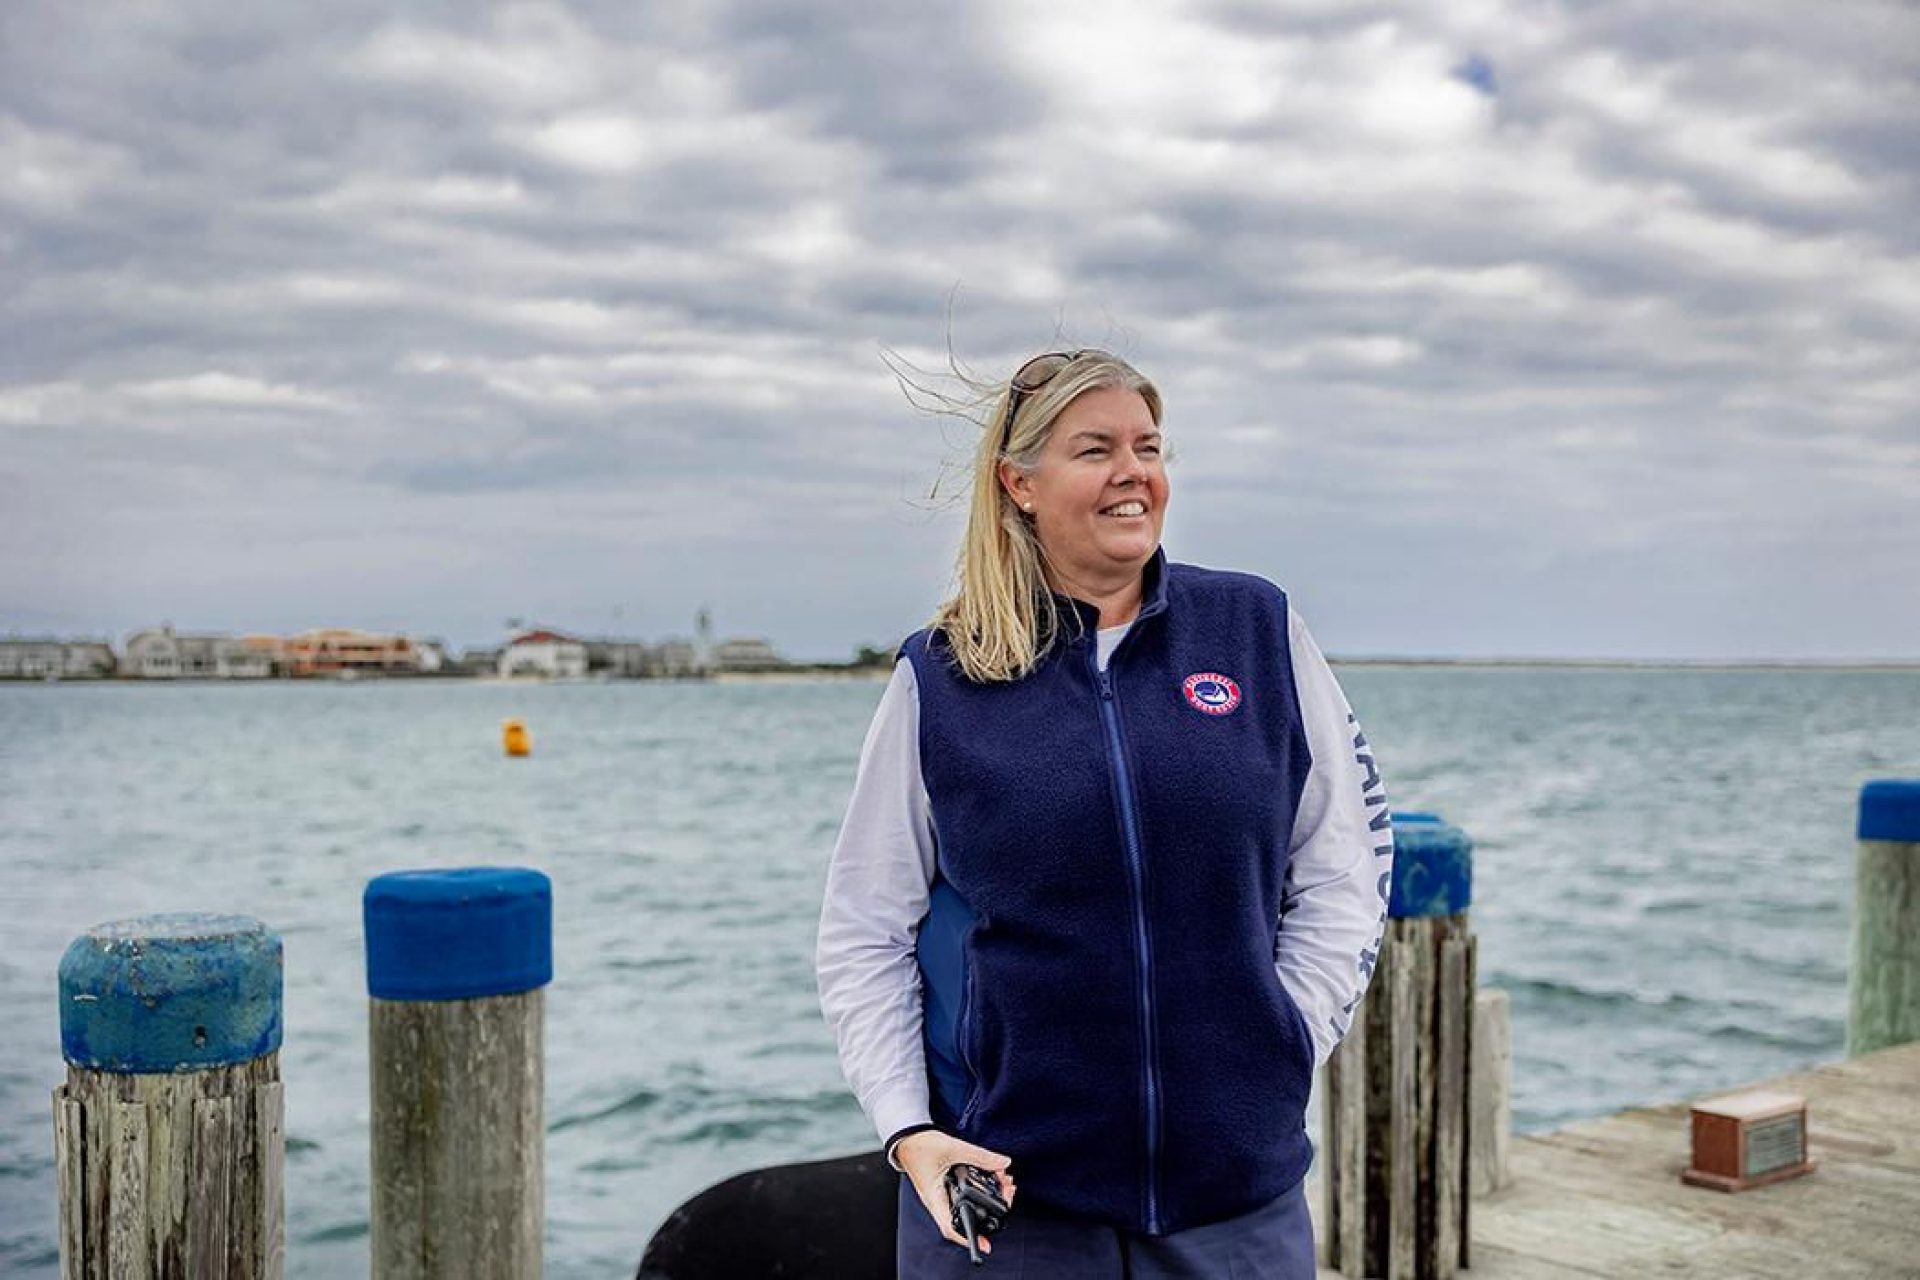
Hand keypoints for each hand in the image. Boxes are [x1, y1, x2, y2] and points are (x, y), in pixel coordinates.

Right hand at [894, 1130, 1016, 1252]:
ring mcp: (943, 1193)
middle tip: (1007, 1195)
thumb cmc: (919, 1146)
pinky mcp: (947, 1184)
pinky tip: (992, 1176)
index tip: (985, 1245)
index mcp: (935, 1198)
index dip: (968, 1238)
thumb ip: (979, 1156)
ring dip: (988, 1195)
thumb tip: (1003, 1163)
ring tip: (1004, 1184)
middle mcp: (939, 1200)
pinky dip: (981, 1186)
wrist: (907, 1137)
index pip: (951, 1227)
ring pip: (968, 1202)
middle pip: (965, 1216)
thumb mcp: (952, 1148)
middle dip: (991, 1209)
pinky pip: (966, 1191)